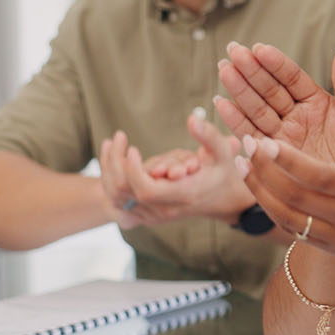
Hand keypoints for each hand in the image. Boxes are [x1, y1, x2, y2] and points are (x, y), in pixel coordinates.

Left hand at [96, 115, 248, 227]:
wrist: (226, 202)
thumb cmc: (225, 174)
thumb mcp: (224, 153)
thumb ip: (210, 136)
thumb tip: (192, 119)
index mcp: (183, 195)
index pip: (146, 189)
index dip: (134, 170)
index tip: (133, 149)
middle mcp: (165, 210)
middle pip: (125, 192)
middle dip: (115, 163)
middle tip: (118, 138)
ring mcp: (154, 215)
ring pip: (117, 197)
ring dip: (109, 168)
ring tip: (112, 143)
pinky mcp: (147, 215)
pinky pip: (119, 201)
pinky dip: (110, 180)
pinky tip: (113, 158)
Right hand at [215, 44, 334, 165]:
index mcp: (319, 103)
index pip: (293, 78)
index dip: (276, 63)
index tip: (259, 48)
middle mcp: (298, 118)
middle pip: (270, 90)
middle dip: (250, 70)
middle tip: (232, 51)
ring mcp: (284, 137)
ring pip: (257, 109)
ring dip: (239, 90)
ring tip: (224, 69)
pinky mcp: (274, 157)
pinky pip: (252, 136)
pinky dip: (236, 121)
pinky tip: (221, 103)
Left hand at [238, 91, 334, 272]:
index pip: (321, 178)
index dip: (290, 162)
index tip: (265, 141)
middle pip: (296, 198)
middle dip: (265, 171)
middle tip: (246, 143)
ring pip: (286, 217)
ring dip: (259, 189)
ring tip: (241, 161)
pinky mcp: (327, 246)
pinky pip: (290, 229)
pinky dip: (268, 207)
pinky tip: (256, 184)